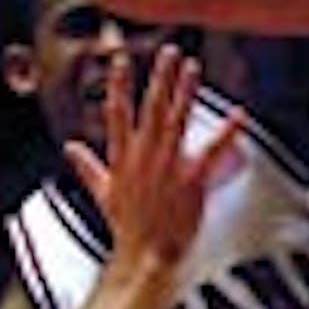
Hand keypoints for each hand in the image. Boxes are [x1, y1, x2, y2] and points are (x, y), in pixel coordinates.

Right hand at [65, 44, 243, 268]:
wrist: (145, 257)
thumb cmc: (128, 229)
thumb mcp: (102, 194)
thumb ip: (87, 167)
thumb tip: (70, 149)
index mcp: (123, 158)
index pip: (118, 113)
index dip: (120, 85)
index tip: (120, 60)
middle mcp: (143, 156)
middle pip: (150, 108)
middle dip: (159, 77)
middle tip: (168, 51)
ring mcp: (167, 166)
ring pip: (175, 120)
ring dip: (184, 91)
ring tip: (191, 67)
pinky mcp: (190, 180)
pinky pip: (211, 150)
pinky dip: (227, 132)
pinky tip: (239, 114)